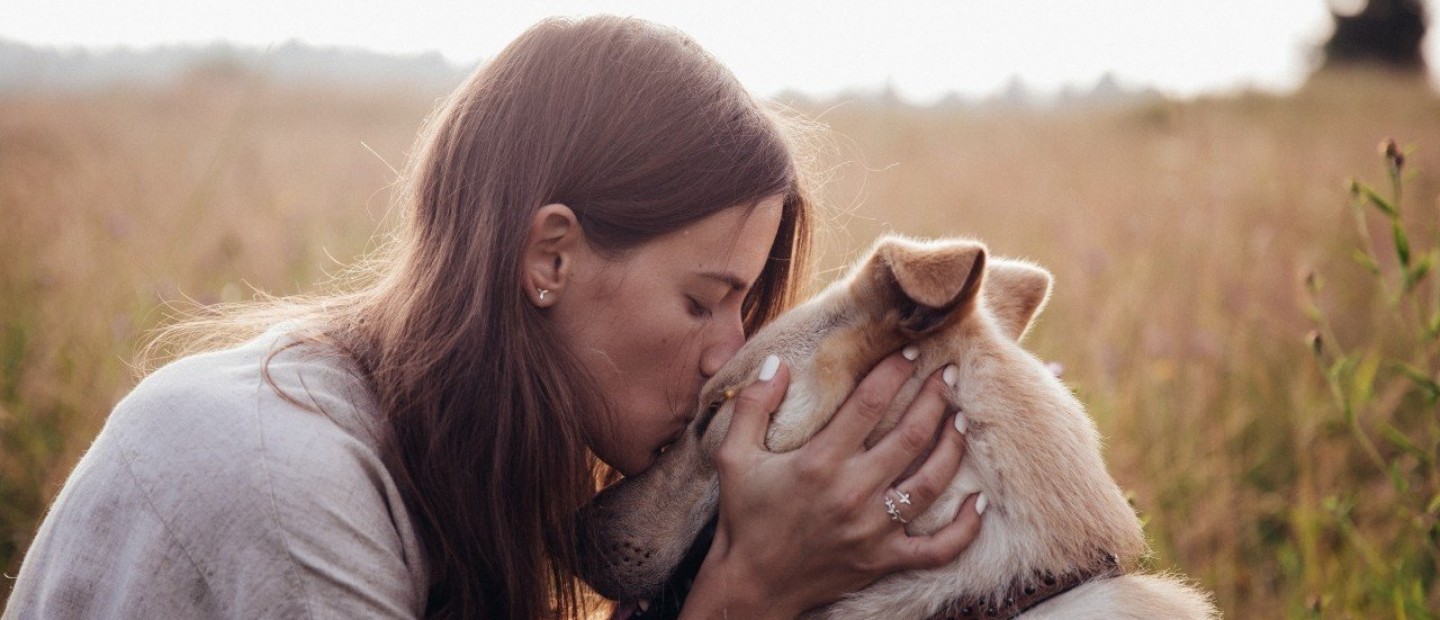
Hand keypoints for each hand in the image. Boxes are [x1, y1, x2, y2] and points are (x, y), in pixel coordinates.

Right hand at [681, 351, 983, 618]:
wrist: (752, 583)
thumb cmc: (744, 516)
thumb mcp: (733, 456)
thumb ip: (752, 405)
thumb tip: (775, 362)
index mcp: (819, 462)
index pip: (869, 403)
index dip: (895, 371)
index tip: (912, 351)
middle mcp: (852, 492)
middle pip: (911, 435)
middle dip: (936, 398)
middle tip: (950, 373)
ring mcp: (873, 530)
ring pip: (932, 482)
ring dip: (953, 446)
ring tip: (961, 419)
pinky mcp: (884, 560)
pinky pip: (939, 548)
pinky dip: (965, 526)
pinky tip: (979, 500)